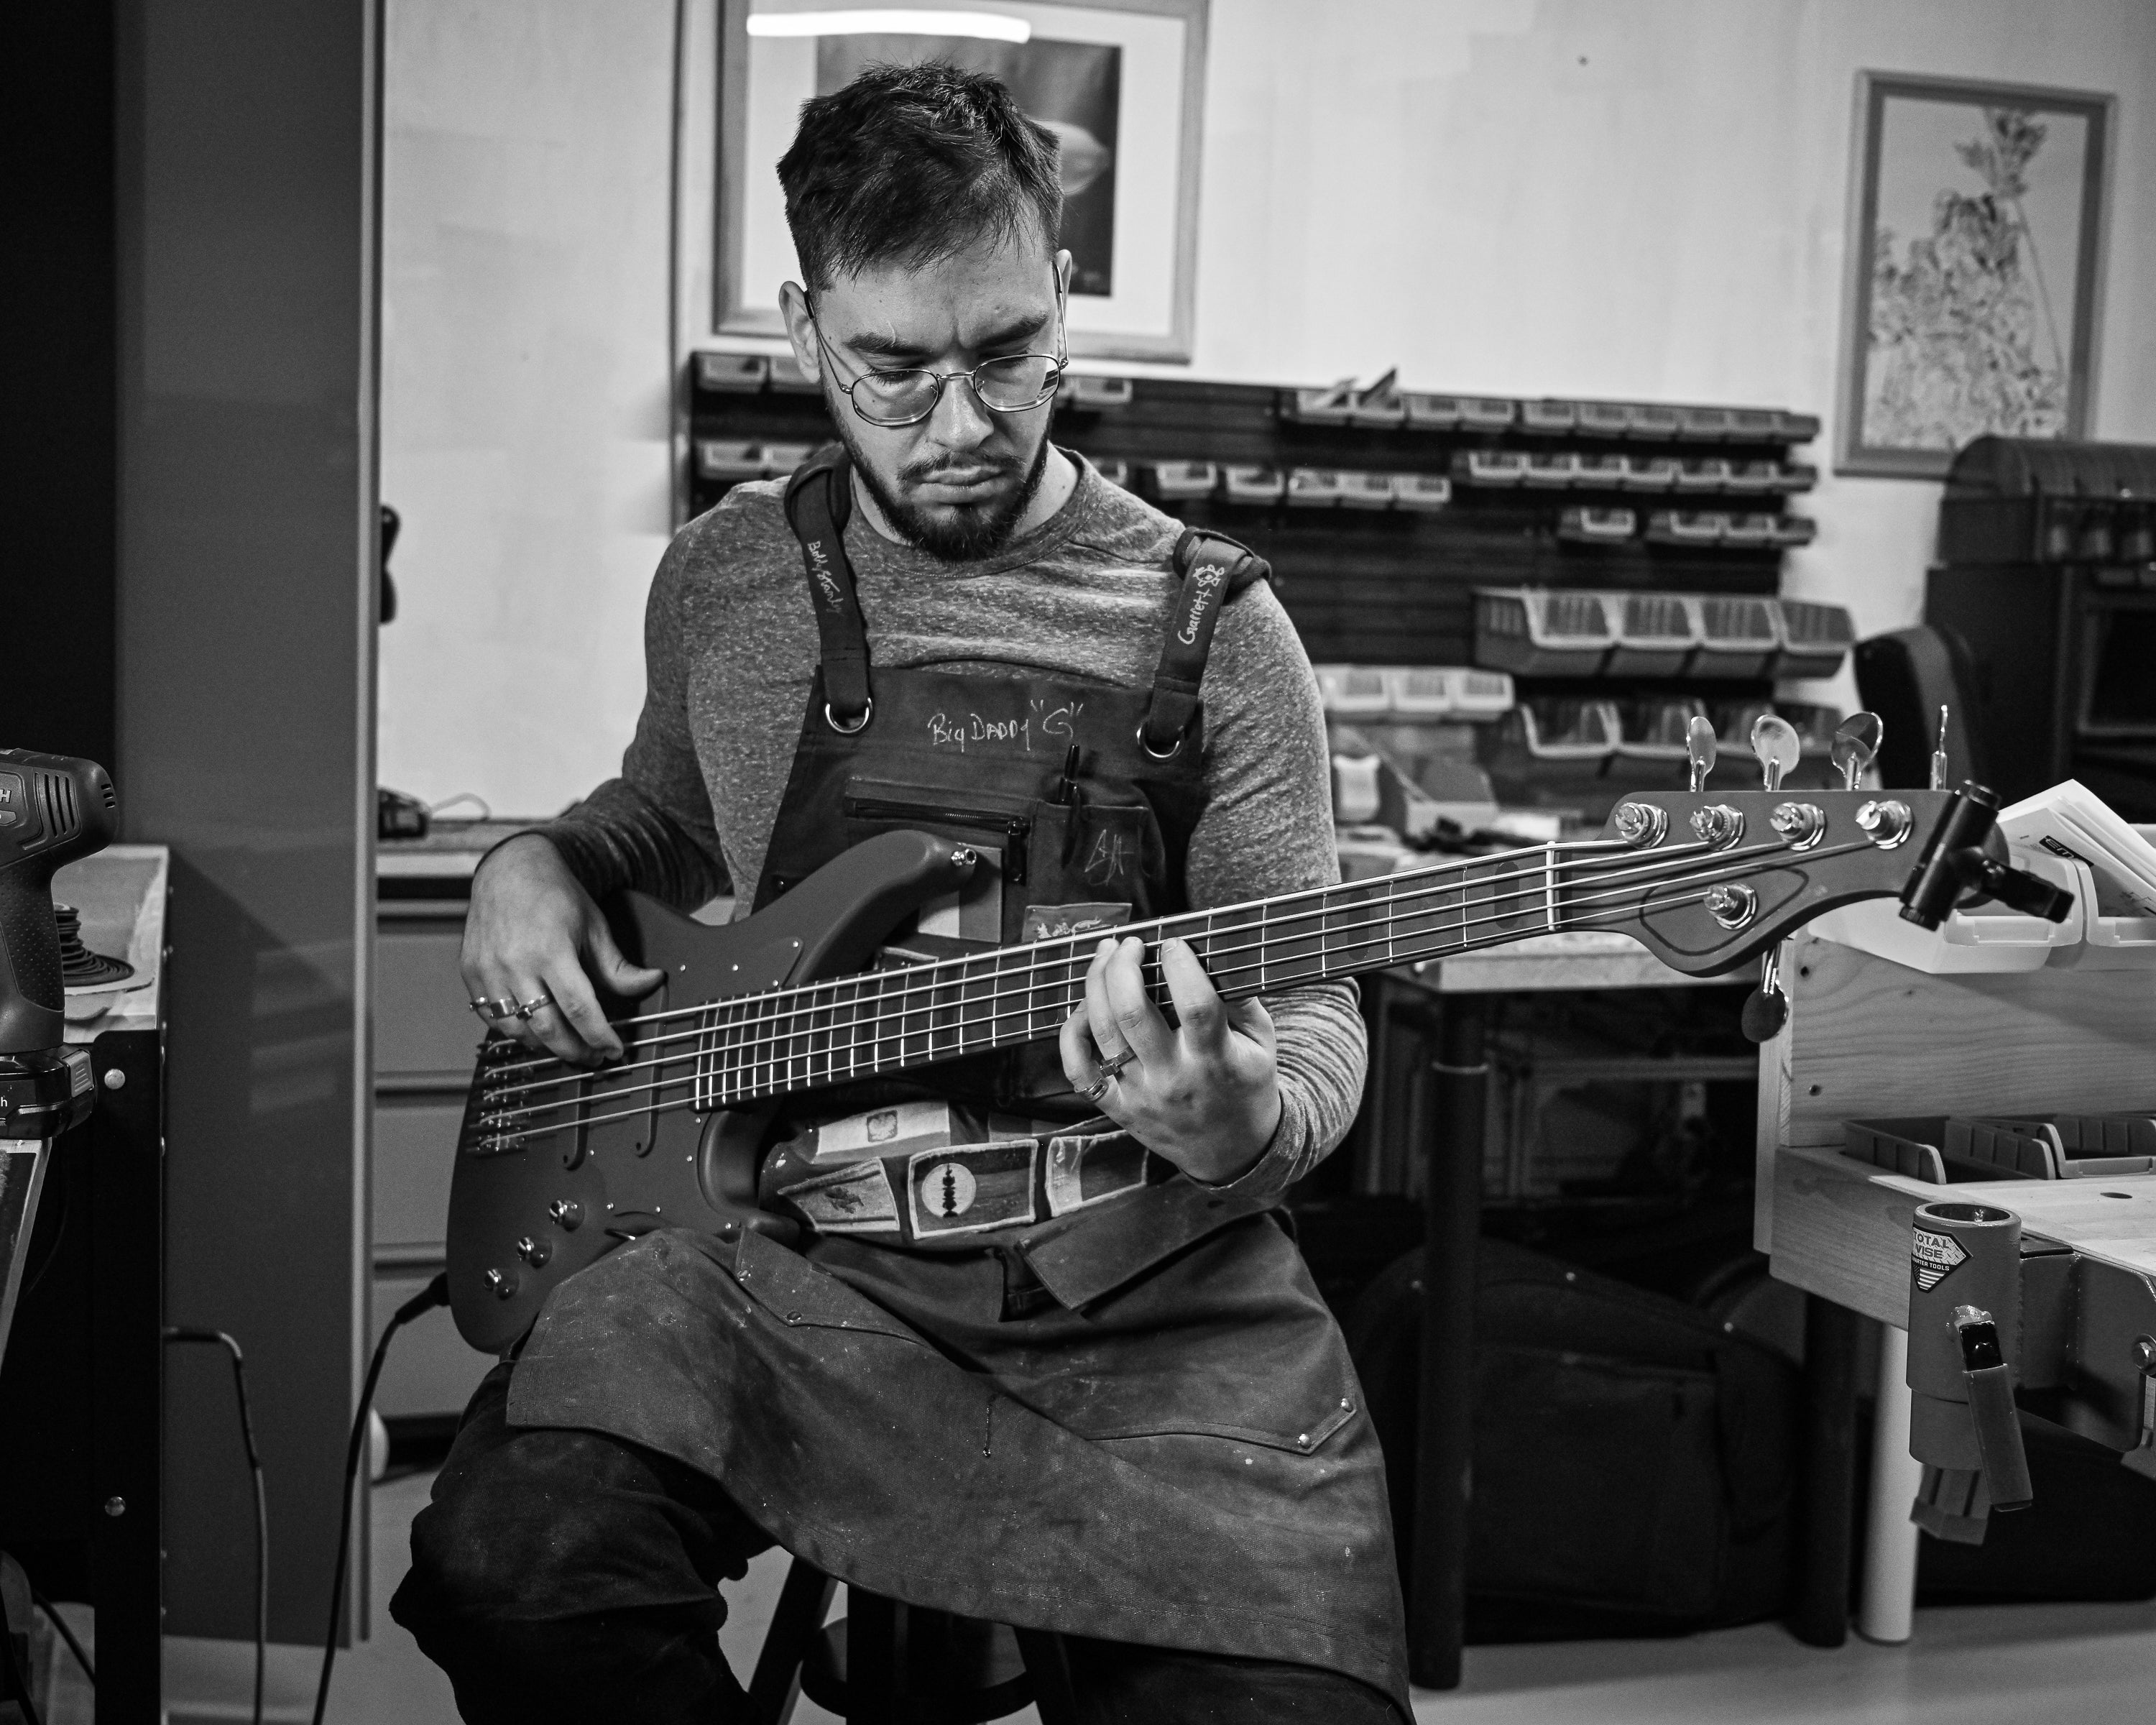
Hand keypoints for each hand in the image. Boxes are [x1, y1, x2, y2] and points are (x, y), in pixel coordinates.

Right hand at [461, 835, 664, 1065]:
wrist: (511, 869)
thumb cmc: (554, 895)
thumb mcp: (594, 927)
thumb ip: (618, 966)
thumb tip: (649, 984)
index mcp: (551, 950)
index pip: (579, 1009)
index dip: (599, 1036)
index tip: (612, 1050)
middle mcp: (516, 963)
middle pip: (547, 1027)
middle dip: (575, 1050)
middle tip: (592, 1056)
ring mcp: (489, 970)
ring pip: (517, 1029)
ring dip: (544, 1045)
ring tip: (566, 1044)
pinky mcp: (471, 973)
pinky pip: (491, 1017)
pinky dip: (514, 1030)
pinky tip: (533, 1029)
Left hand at [1057, 935, 1280, 1183]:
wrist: (1232, 1151)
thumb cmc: (1246, 1085)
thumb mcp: (1262, 1044)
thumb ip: (1241, 1000)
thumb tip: (1211, 955)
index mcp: (1216, 1060)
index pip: (1194, 1005)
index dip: (1180, 965)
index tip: (1173, 943)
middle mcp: (1173, 1078)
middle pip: (1132, 1012)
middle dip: (1122, 965)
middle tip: (1129, 943)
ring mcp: (1140, 1094)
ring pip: (1102, 1031)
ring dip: (1096, 984)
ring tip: (1106, 956)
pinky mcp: (1118, 1108)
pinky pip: (1079, 1069)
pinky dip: (1071, 1033)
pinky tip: (1083, 1008)